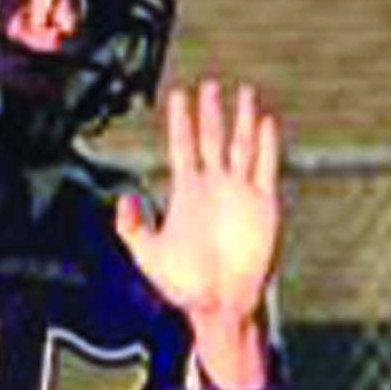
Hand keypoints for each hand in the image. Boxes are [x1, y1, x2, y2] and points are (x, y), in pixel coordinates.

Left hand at [113, 82, 281, 360]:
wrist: (221, 304)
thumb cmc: (186, 286)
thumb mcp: (148, 254)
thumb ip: (131, 227)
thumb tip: (124, 198)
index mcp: (186, 193)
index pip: (183, 145)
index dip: (180, 120)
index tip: (178, 95)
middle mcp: (214, 187)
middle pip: (212, 137)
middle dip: (210, 111)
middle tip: (208, 85)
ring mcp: (239, 193)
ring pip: (241, 145)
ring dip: (242, 119)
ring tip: (244, 92)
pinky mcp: (263, 204)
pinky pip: (265, 167)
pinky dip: (266, 145)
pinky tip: (265, 123)